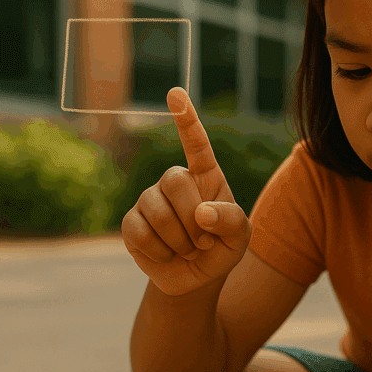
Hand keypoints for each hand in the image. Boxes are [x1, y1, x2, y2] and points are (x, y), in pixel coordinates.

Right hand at [121, 87, 251, 297]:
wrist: (196, 279)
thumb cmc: (222, 248)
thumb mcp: (240, 236)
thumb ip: (231, 220)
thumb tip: (201, 213)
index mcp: (205, 176)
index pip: (196, 143)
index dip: (185, 119)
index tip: (176, 93)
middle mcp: (174, 181)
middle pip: (175, 181)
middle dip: (193, 219)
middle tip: (204, 242)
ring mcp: (149, 199)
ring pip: (157, 212)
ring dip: (180, 242)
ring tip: (189, 250)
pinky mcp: (131, 222)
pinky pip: (140, 233)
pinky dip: (161, 252)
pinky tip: (169, 255)